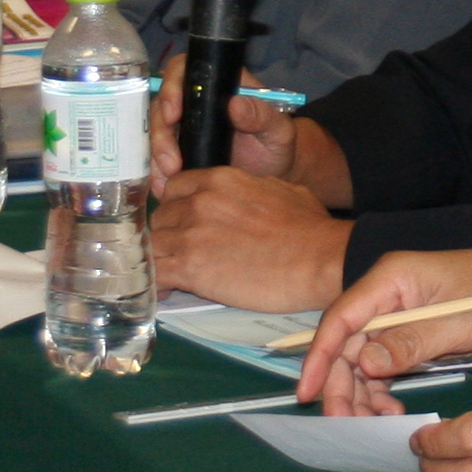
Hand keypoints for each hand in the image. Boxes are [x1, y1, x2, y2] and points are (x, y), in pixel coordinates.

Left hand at [147, 164, 347, 311]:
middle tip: (187, 253)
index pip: (175, 189)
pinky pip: (154, 275)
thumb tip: (243, 198)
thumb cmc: (310, 227)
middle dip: (171, 235)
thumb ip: (248, 190)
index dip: (179, 208)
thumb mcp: (279, 190)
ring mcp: (189, 234)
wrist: (318, 259)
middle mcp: (197, 202)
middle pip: (161, 218)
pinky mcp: (188, 268)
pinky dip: (157, 285)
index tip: (188, 225)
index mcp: (219, 180)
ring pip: (153, 246)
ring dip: (163, 260)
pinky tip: (169, 291)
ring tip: (176, 276)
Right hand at [149, 53, 300, 195]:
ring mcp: (185, 125)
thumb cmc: (276, 145)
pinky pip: (158, 154)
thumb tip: (235, 104)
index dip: (173, 86)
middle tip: (171, 162)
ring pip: (157, 130)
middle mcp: (197, 101)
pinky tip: (163, 187)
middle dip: (161, 133)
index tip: (174, 114)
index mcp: (220, 85)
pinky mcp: (179, 148)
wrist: (272, 175)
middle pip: (163, 104)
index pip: (186, 69)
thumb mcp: (278, 130)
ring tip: (169, 180)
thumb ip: (263, 115)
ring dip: (157, 155)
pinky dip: (157, 171)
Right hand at [300, 246, 471, 412]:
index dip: (319, 356)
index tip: (307, 393)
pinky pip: (383, 364)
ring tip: (377, 423)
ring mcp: (397, 314)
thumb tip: (364, 364)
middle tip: (347, 425)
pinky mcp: (409, 332)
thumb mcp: (459, 320)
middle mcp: (386, 296)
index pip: (341, 318)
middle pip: (346, 343)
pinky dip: (382, 389)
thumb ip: (413, 340)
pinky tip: (391, 412)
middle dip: (342, 385)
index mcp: (391, 280)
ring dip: (362, 392)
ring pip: (361, 359)